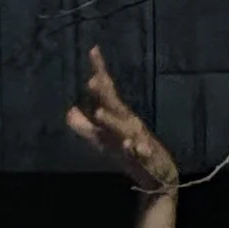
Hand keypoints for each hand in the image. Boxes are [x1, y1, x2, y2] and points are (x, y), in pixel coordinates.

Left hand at [65, 44, 177, 194]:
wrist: (159, 176)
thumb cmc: (132, 153)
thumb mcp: (104, 141)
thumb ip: (85, 127)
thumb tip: (69, 111)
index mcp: (119, 118)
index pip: (107, 92)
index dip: (100, 72)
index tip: (93, 50)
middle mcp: (129, 124)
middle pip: (115, 105)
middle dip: (104, 93)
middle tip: (92, 79)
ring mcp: (138, 140)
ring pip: (124, 129)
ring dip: (113, 120)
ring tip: (99, 112)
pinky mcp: (146, 158)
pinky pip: (140, 153)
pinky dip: (135, 149)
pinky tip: (129, 145)